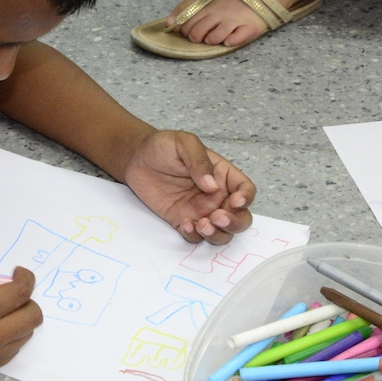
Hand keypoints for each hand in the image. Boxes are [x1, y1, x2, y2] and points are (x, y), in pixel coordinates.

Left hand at [123, 130, 255, 244]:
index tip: (235, 201)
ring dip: (218, 234)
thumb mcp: (183, 143)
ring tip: (202, 224)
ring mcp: (200, 210)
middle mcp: (216, 196)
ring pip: (222, 232)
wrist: (135, 158)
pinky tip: (185, 224)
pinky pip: (195, 237)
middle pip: (240, 217)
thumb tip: (212, 186)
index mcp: (222, 175)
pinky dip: (194, 236)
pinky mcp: (182, 221)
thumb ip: (199, 162)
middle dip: (234, 222)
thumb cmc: (162, 146)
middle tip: (216, 217)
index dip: (246, 198)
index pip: (245, 189)